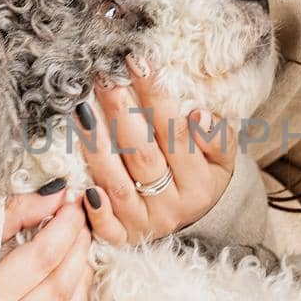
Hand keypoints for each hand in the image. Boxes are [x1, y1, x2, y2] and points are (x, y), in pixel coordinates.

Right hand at [0, 187, 91, 300]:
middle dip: (78, 245)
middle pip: (58, 283)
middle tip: (81, 216)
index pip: (43, 254)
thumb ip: (12, 214)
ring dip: (82, 275)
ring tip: (82, 243)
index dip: (64, 224)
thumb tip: (56, 193)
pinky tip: (73, 282)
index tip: (70, 199)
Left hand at [75, 53, 237, 244]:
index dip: (156, 96)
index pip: (176, 133)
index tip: (137, 62)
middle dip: (121, 112)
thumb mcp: (222, 159)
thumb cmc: (201, 176)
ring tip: (80, 111)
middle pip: (143, 154)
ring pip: (117, 184)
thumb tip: (198, 117)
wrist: (197, 223)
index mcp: (199, 183)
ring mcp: (145, 224)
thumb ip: (217, 137)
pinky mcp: (122, 238)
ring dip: (96, 147)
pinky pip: (105, 227)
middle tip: (103, 77)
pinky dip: (93, 207)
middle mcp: (172, 206)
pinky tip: (79, 183)